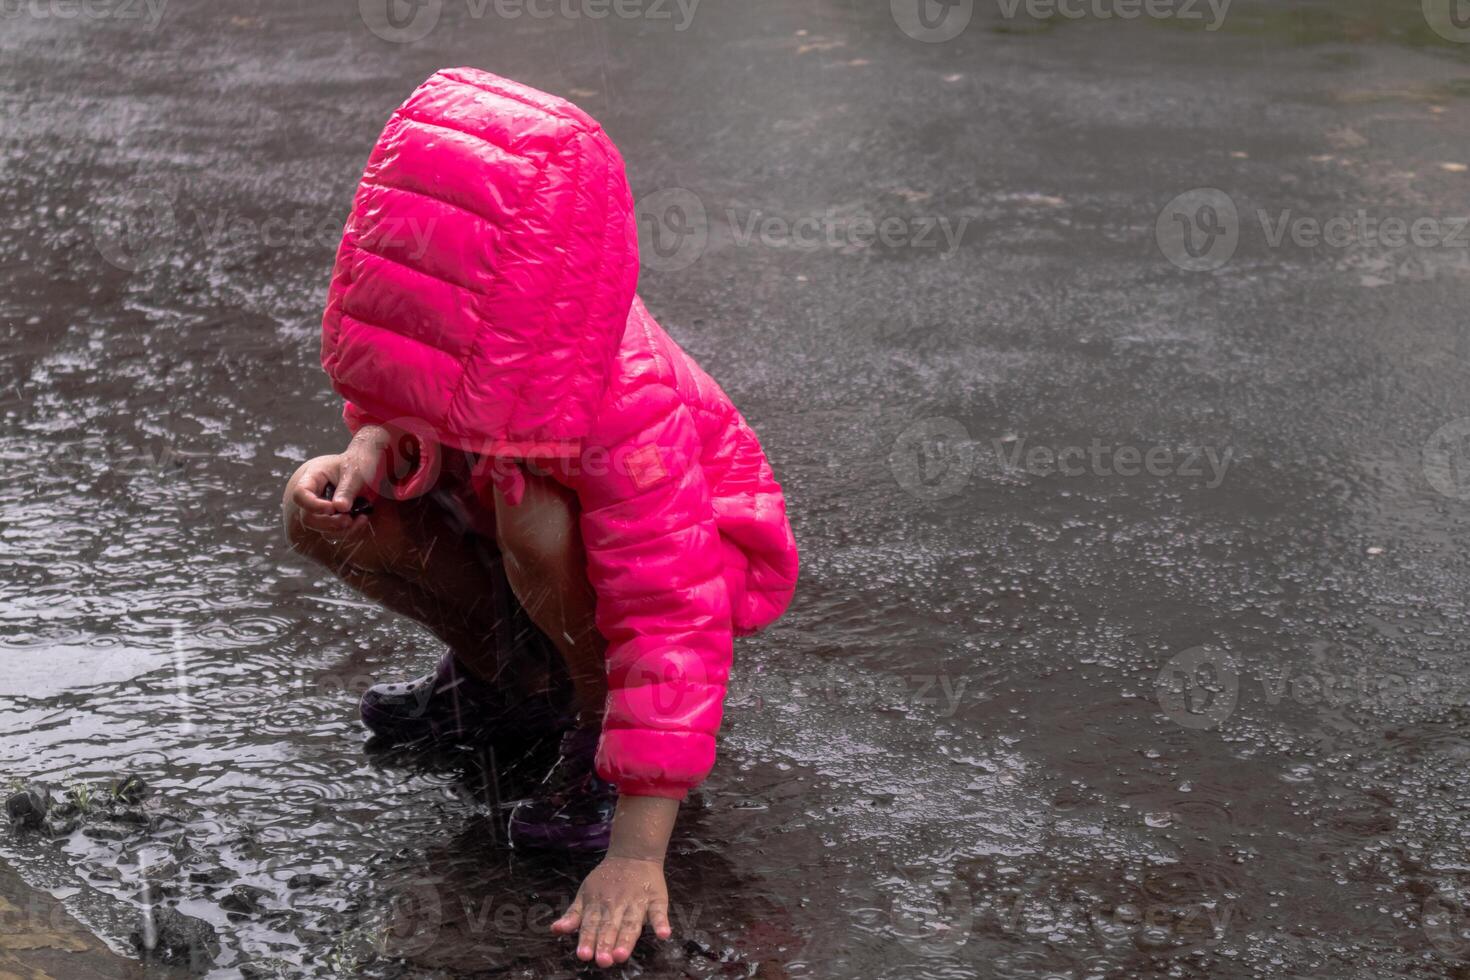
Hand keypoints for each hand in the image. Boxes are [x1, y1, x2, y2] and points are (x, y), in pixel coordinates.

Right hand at [287, 426, 390, 538]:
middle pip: (308, 517)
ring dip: (340, 530)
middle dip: (328, 523)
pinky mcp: (331, 518)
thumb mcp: (355, 472)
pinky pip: (334, 531)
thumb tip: (340, 508)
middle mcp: (313, 495)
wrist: (367, 466)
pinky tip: (362, 520)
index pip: (300, 494)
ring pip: (321, 528)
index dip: (312, 505)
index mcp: (312, 477)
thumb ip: (347, 489)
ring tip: (361, 519)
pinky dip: (348, 531)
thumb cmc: (359, 464)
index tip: (332, 508)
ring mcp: (321, 508)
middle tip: (348, 520)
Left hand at [552, 856, 672, 966]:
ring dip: (627, 939)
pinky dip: (661, 923)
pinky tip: (664, 934)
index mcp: (598, 905)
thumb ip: (573, 915)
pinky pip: (659, 912)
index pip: (592, 925)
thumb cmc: (606, 881)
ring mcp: (637, 903)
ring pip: (631, 923)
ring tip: (622, 955)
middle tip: (602, 960)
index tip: (584, 955)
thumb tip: (555, 930)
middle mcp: (617, 905)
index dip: (588, 940)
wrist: (633, 854)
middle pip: (610, 927)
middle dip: (605, 943)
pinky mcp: (656, 900)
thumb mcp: (586, 894)